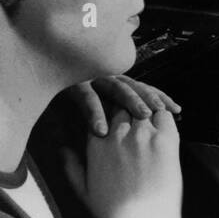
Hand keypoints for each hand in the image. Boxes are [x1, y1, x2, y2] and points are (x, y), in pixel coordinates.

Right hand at [62, 107, 183, 217]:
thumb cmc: (115, 213)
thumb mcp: (84, 192)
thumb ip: (72, 167)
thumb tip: (63, 149)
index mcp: (96, 144)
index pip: (101, 111)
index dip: (108, 111)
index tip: (116, 116)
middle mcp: (118, 133)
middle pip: (121, 104)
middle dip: (127, 106)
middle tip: (136, 112)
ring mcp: (142, 134)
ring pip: (143, 106)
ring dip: (147, 108)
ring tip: (152, 114)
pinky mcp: (165, 138)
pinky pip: (164, 114)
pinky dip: (166, 114)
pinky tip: (167, 121)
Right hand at [66, 74, 180, 136]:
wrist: (41, 87)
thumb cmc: (66, 113)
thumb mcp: (93, 121)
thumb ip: (108, 126)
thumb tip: (128, 136)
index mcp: (114, 87)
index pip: (143, 90)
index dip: (161, 99)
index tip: (177, 110)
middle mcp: (106, 80)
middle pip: (136, 88)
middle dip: (153, 99)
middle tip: (167, 112)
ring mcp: (90, 81)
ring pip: (116, 88)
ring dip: (131, 100)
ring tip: (143, 116)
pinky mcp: (72, 87)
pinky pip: (87, 99)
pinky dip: (95, 113)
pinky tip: (101, 130)